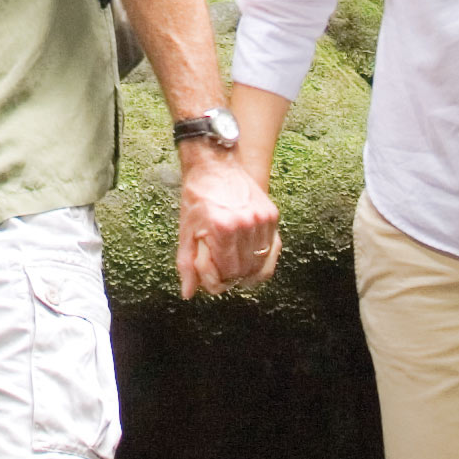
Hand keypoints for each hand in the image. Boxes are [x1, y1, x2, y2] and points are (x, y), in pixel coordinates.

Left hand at [176, 148, 278, 296]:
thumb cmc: (197, 198)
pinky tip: (248, 254)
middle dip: (230, 276)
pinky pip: (272, 248)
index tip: (208, 270)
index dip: (217, 278)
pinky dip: (261, 257)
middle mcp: (246, 223)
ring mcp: (263, 219)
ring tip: (232, 260)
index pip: (227, 273)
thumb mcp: (185, 231)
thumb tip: (188, 294)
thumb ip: (187, 264)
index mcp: (223, 228)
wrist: (214, 164)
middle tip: (219, 267)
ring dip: (246, 268)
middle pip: (245, 271)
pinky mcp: (272, 215)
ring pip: (261, 263)